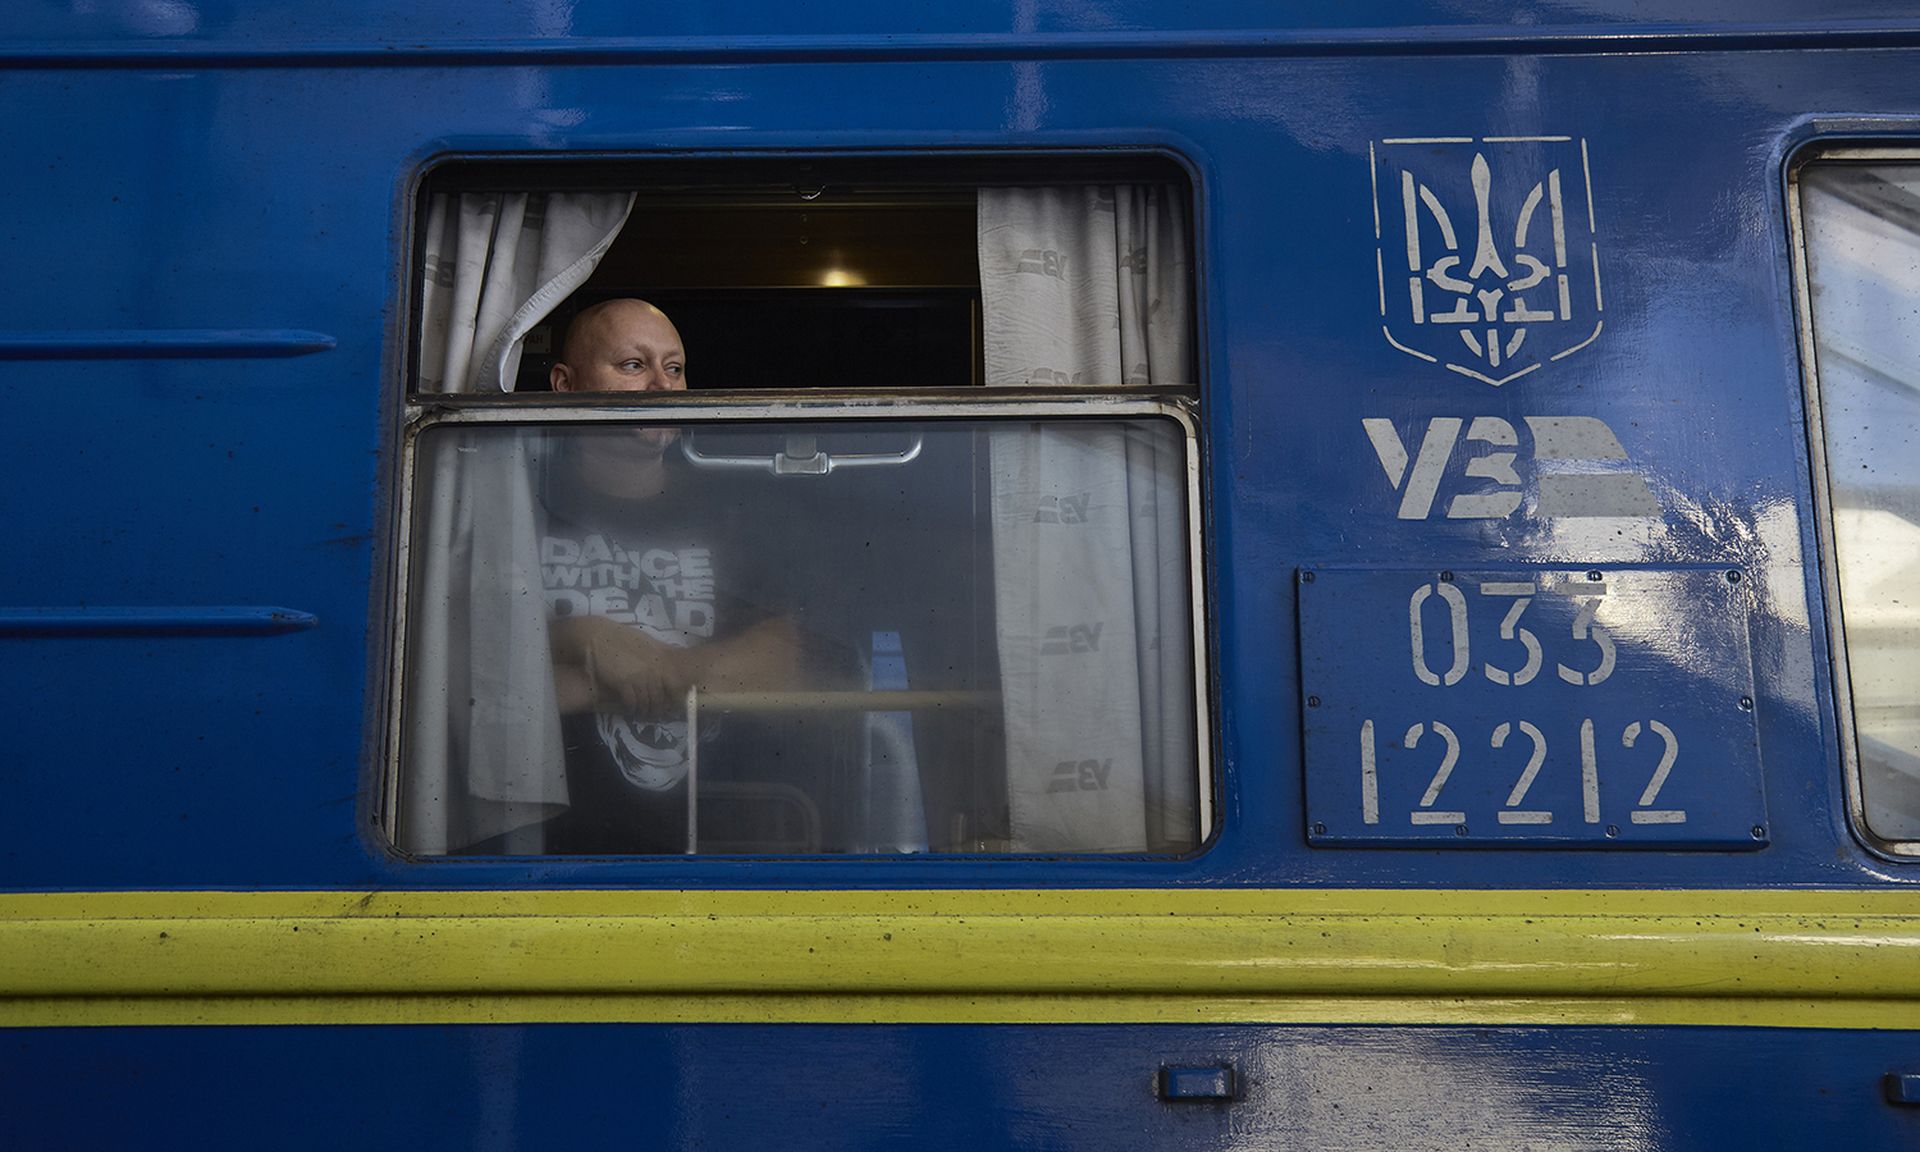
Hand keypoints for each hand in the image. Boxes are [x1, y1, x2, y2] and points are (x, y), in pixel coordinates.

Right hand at [567, 617, 691, 715]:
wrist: (599, 636)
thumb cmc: (622, 637)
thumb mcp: (647, 641)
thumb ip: (660, 651)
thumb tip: (671, 659)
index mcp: (660, 659)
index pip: (674, 684)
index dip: (674, 697)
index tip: (671, 704)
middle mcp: (652, 669)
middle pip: (659, 696)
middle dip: (657, 708)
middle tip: (655, 714)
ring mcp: (638, 676)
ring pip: (646, 701)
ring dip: (644, 711)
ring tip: (643, 714)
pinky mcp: (623, 682)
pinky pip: (631, 702)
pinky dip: (631, 708)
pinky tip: (630, 709)